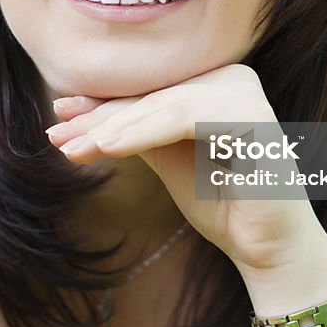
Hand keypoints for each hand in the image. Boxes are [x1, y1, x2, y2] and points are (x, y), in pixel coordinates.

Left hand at [45, 64, 326, 273]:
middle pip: (152, 96)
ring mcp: (246, 94)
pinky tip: (108, 148)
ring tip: (73, 148)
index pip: (149, 92)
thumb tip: (66, 112)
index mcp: (215, 80)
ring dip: (113, 127)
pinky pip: (185, 117)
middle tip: (56, 136)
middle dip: (100, 119)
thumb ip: (129, 131)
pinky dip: (143, 132)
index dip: (101, 107)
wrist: (270, 249)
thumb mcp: (165, 158)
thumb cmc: (221, 202)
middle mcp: (233, 77)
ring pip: (163, 104)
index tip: (57, 120)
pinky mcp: (254, 117)